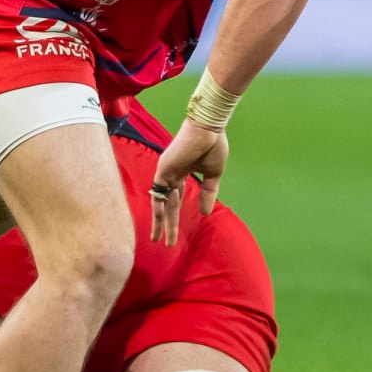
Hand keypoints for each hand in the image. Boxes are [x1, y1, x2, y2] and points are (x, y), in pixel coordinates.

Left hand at [149, 119, 227, 244]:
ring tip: (159, 240)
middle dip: (167, 224)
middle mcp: (171, 174)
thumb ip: (208, 192)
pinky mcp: (163, 169)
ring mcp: (165, 172)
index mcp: (182, 172)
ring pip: (161, 202)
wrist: (209, 128)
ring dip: (161, 222)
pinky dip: (159, 209)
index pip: (175, 198)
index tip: (173, 230)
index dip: (175, 215)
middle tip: (166, 243)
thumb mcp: (214, 174)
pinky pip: (158, 193)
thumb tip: (205, 213)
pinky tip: (161, 223)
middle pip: (167, 204)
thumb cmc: (213, 145)